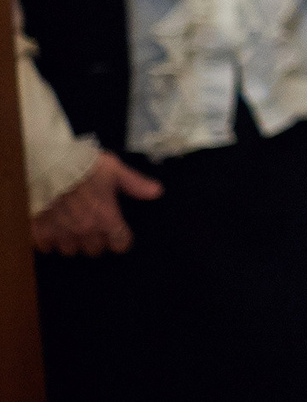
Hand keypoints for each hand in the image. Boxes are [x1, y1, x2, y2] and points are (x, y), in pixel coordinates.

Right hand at [31, 153, 161, 255]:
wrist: (48, 165)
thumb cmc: (84, 166)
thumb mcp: (115, 170)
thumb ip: (135, 184)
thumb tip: (157, 192)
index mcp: (106, 218)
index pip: (120, 244)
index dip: (121, 239)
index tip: (119, 232)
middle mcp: (84, 231)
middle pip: (94, 250)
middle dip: (96, 240)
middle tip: (94, 226)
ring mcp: (61, 233)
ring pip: (70, 250)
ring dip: (73, 241)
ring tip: (72, 228)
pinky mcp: (39, 232)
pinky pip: (47, 247)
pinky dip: (50, 241)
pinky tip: (53, 229)